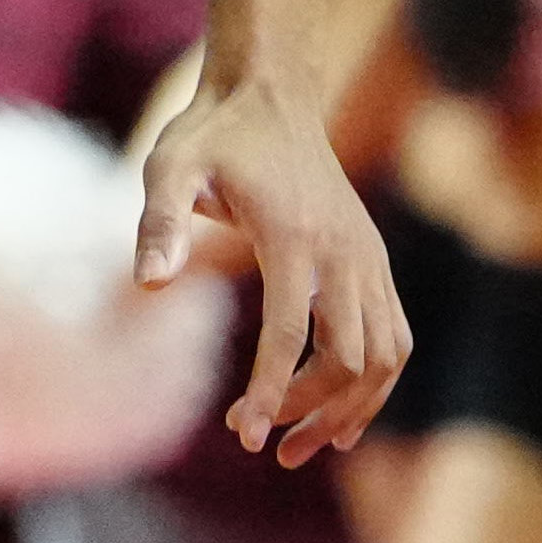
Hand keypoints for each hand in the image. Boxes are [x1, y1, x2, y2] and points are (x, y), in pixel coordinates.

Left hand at [137, 72, 408, 462]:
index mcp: (294, 236)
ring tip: (299, 447)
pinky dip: (376, 382)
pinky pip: (394, 336)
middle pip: (349, 357)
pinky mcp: (375, 262)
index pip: (292, 333)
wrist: (272, 95)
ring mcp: (370, 258)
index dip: (270, 389)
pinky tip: (343, 419)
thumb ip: (158, 224)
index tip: (244, 435)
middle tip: (262, 446)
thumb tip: (147, 284)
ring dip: (350, 409)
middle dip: (310, 411)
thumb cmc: (212, 135)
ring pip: (385, 355)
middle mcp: (346, 252)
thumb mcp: (169, 167)